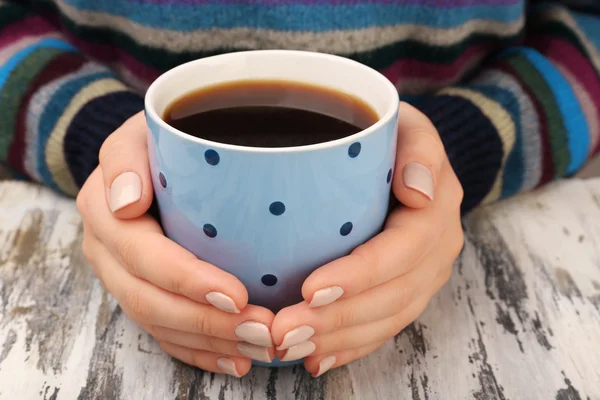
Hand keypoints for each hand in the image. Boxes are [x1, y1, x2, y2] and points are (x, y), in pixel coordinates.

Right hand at [77, 112, 275, 376]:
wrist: (146, 159)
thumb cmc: (155, 142)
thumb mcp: (141, 131)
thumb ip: (127, 157)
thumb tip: (126, 202)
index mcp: (104, 211)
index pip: (143, 255)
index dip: (187, 281)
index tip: (236, 294)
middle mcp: (108, 252)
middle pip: (151, 301)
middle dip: (206, 323)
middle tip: (260, 330)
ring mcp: (123, 277)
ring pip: (160, 324)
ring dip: (210, 342)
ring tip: (258, 347)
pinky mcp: (141, 293)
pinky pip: (164, 333)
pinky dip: (199, 351)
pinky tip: (234, 358)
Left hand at [270, 102, 463, 376]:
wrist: (405, 157)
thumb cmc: (392, 136)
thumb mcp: (406, 124)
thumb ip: (418, 148)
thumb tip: (419, 190)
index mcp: (436, 211)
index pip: (402, 251)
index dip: (360, 275)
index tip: (311, 288)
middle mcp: (436, 250)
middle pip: (393, 296)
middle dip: (338, 319)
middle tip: (285, 330)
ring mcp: (424, 276)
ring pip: (386, 320)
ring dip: (337, 339)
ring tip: (289, 346)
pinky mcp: (407, 291)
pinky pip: (383, 327)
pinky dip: (350, 347)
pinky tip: (317, 358)